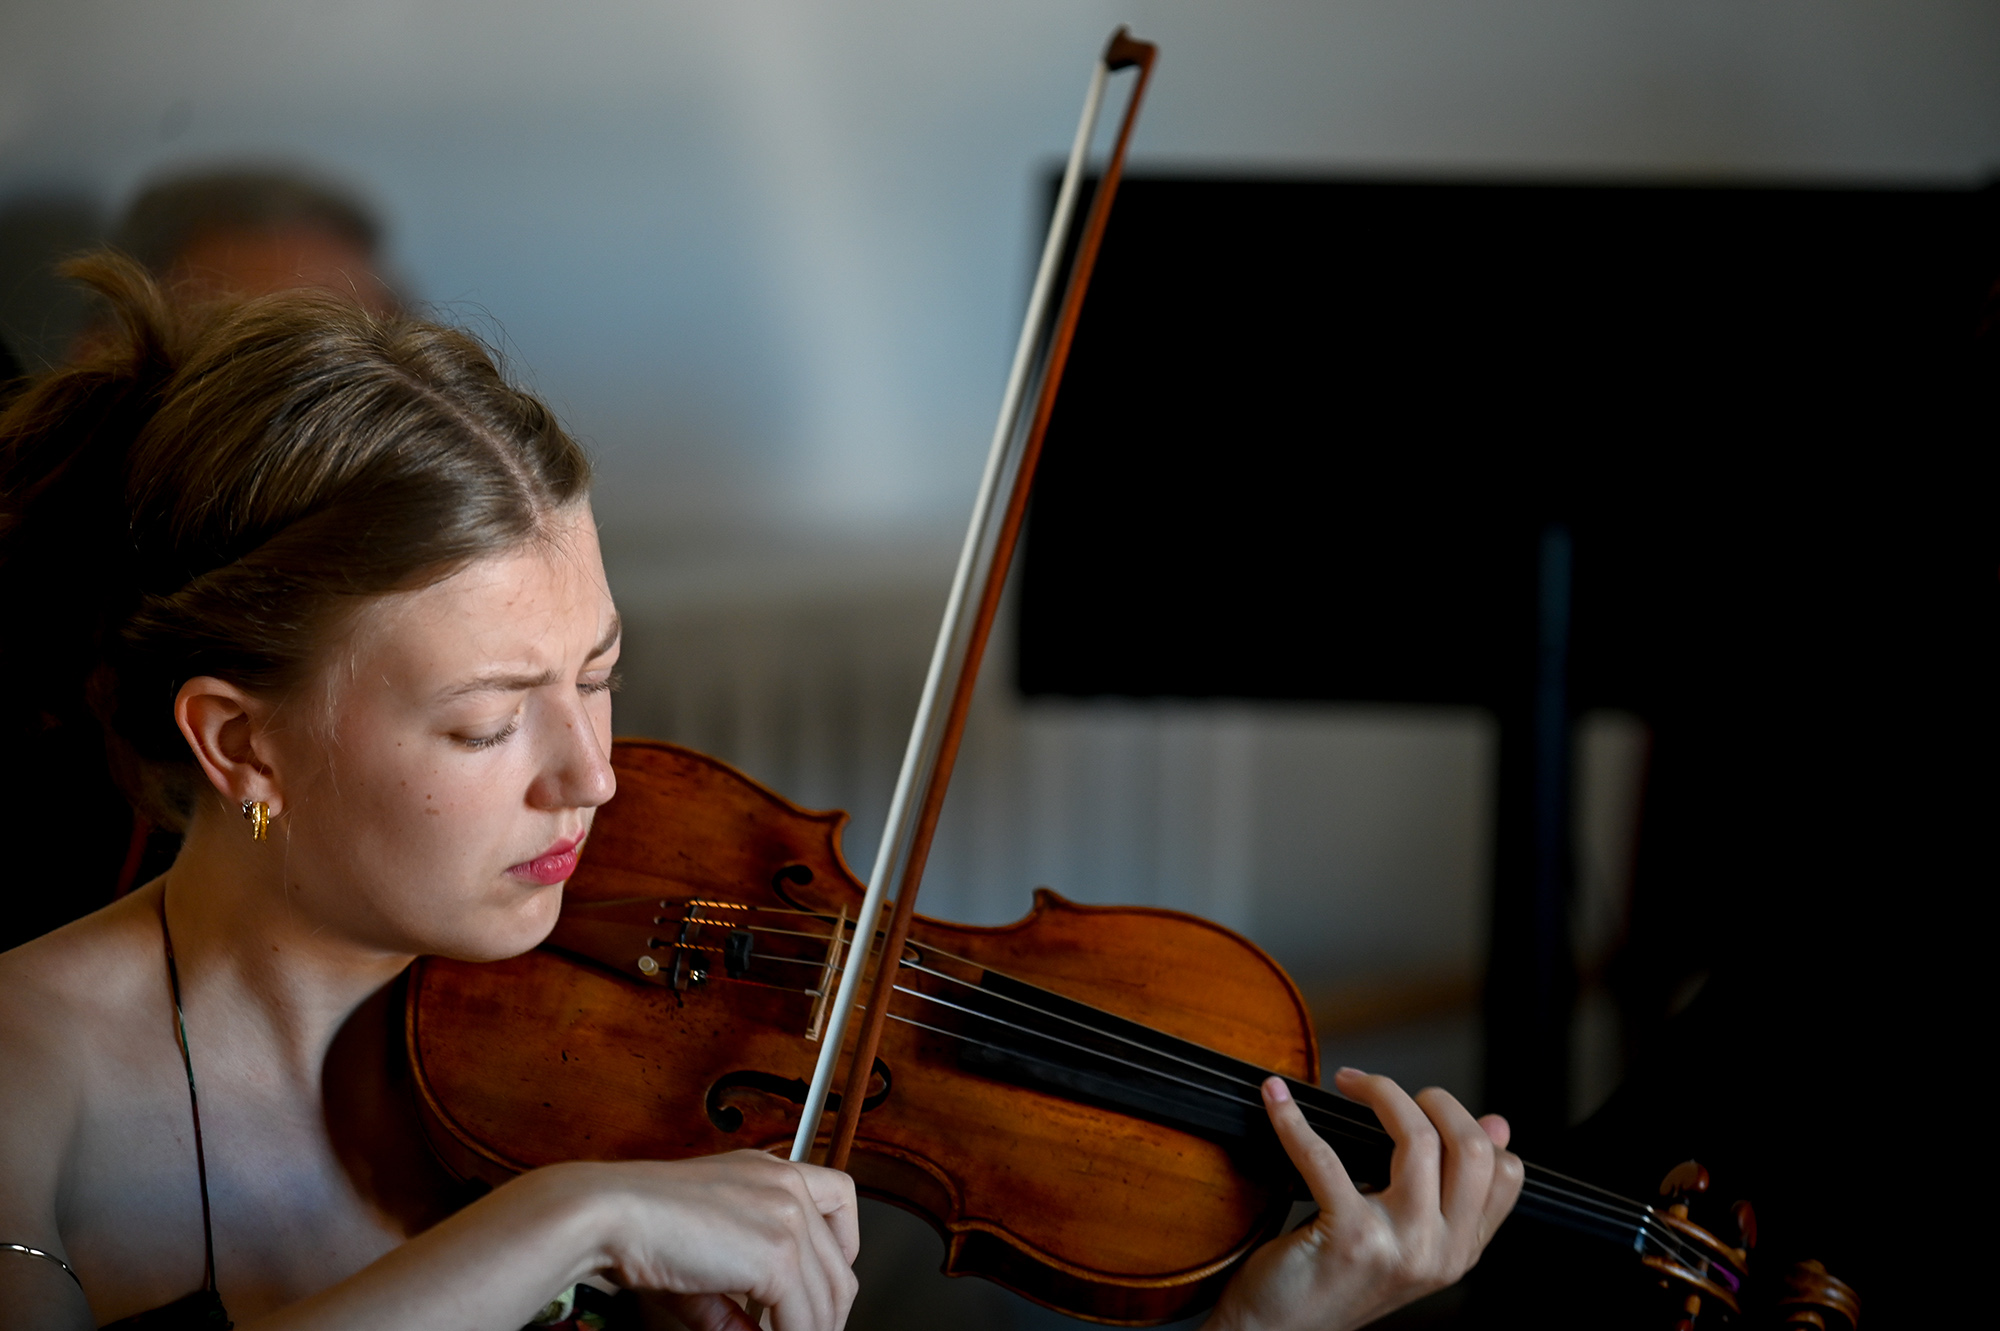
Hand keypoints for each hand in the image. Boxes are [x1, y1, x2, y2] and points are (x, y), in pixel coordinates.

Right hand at [552, 1150, 858, 1330]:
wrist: (611, 1214)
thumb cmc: (639, 1226)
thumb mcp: (702, 1260)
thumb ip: (733, 1301)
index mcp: (771, 1172)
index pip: (840, 1200)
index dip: (844, 1250)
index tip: (825, 1285)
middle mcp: (787, 1185)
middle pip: (839, 1264)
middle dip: (828, 1311)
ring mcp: (787, 1218)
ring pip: (829, 1295)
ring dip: (812, 1330)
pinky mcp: (776, 1254)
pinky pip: (803, 1317)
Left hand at [1204, 1070, 1521, 1330]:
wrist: (1277, 1330)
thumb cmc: (1334, 1278)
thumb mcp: (1407, 1238)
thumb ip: (1448, 1189)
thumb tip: (1497, 1123)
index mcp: (1460, 1251)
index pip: (1505, 1173)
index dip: (1470, 1123)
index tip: (1429, 1104)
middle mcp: (1441, 1253)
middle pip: (1471, 1148)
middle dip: (1432, 1097)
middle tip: (1386, 1088)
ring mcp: (1400, 1247)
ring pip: (1418, 1140)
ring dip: (1379, 1092)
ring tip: (1348, 1082)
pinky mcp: (1349, 1239)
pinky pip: (1324, 1156)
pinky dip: (1292, 1119)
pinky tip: (1277, 1099)